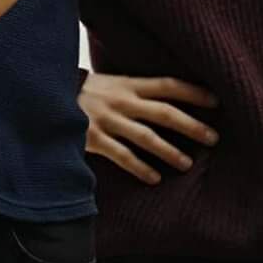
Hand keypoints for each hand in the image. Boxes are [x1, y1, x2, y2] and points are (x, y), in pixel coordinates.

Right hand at [80, 72, 219, 185]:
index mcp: (128, 84)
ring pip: (146, 137)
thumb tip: (168, 98)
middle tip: (214, 138)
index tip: (216, 101)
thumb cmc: (84, 92)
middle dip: (191, 125)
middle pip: (164, 112)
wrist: (46, 95)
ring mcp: (107, 120)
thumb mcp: (111, 83)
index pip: (168, 85)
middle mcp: (122, 101)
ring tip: (187, 163)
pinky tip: (155, 178)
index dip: (193, 92)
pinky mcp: (93, 139)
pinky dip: (140, 167)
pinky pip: (122, 156)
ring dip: (169, 150)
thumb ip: (135, 90)